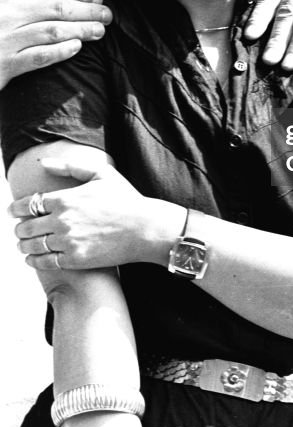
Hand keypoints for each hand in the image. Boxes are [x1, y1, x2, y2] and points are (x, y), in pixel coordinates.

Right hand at [0, 0, 112, 89]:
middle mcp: (6, 11)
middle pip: (58, 8)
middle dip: (88, 10)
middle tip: (108, 15)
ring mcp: (5, 38)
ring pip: (53, 30)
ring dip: (82, 30)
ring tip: (100, 31)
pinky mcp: (5, 63)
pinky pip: (39, 56)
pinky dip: (61, 51)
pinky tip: (77, 47)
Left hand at [10, 159, 158, 269]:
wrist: (144, 228)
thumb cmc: (125, 199)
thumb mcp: (101, 173)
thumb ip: (70, 167)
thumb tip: (43, 164)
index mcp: (65, 199)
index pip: (28, 204)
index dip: (16, 208)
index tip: (14, 211)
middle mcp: (61, 221)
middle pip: (25, 227)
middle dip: (19, 228)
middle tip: (21, 229)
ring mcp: (67, 242)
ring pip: (31, 246)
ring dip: (23, 245)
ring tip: (24, 244)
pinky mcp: (74, 260)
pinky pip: (44, 263)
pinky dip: (33, 261)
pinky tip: (33, 259)